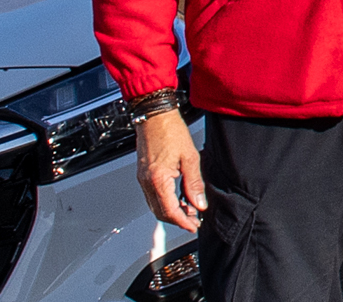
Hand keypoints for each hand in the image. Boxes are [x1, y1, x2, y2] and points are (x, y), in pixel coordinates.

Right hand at [135, 109, 205, 231]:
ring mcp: (142, 179)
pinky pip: (152, 195)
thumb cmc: (171, 132)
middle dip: (177, 219)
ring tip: (189, 209)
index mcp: (158, 179)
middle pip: (160, 212)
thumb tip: (199, 203)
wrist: (155, 116)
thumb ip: (194, 183)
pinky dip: (165, 201)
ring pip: (155, 205)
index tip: (194, 226)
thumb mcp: (190, 157)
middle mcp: (146, 182)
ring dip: (171, 211)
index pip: (169, 211)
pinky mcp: (143, 174)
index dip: (182, 221)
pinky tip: (178, 198)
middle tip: (194, 220)